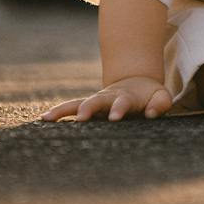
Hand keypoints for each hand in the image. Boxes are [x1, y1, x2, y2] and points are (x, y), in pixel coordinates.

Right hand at [41, 75, 172, 122]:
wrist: (136, 84)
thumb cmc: (150, 95)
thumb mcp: (161, 96)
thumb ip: (160, 103)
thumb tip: (152, 113)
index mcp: (126, 97)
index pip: (122, 102)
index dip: (119, 109)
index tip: (115, 118)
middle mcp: (107, 98)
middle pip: (96, 101)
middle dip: (89, 108)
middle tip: (82, 118)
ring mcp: (95, 102)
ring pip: (77, 104)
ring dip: (64, 110)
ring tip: (47, 118)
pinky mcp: (87, 108)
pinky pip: (70, 109)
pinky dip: (58, 113)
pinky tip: (43, 119)